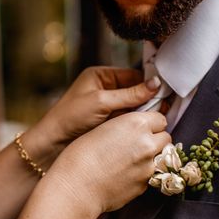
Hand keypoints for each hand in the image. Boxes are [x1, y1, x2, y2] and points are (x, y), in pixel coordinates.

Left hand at [22, 67, 160, 168]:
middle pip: (136, 91)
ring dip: (144, 114)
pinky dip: (136, 124)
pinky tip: (146, 129)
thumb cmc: (71, 117)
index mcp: (101, 76)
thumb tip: (157, 84)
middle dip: (149, 100)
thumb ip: (130, 94)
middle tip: (165, 109)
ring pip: (134, 107)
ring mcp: (107, 107)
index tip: (166, 93)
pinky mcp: (108, 123)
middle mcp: (105, 89)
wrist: (52, 143)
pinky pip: (128, 120)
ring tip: (157, 120)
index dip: (149, 84)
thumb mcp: (102, 102)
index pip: (133, 76)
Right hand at [47, 111, 170, 213]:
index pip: (160, 119)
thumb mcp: (103, 129)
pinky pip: (150, 175)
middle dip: (155, 140)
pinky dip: (141, 174)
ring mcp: (148, 166)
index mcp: (136, 124)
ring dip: (151, 158)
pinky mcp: (145, 185)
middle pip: (166, 137)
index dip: (151, 124)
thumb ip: (125, 127)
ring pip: (161, 158)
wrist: (75, 187)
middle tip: (137, 145)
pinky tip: (123, 175)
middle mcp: (147, 143)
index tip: (142, 129)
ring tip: (129, 161)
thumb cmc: (80, 156)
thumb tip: (136, 131)